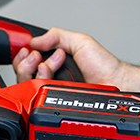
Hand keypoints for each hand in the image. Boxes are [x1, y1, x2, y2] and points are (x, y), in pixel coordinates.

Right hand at [12, 28, 139, 92]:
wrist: (116, 83)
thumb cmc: (104, 65)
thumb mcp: (80, 42)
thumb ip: (57, 36)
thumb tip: (35, 40)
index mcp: (56, 64)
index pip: (27, 62)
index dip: (23, 56)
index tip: (28, 50)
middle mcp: (52, 79)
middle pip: (23, 74)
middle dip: (29, 62)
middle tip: (41, 57)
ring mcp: (52, 92)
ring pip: (28, 85)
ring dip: (40, 70)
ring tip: (57, 64)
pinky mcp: (55, 103)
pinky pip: (38, 96)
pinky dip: (44, 81)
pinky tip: (55, 75)